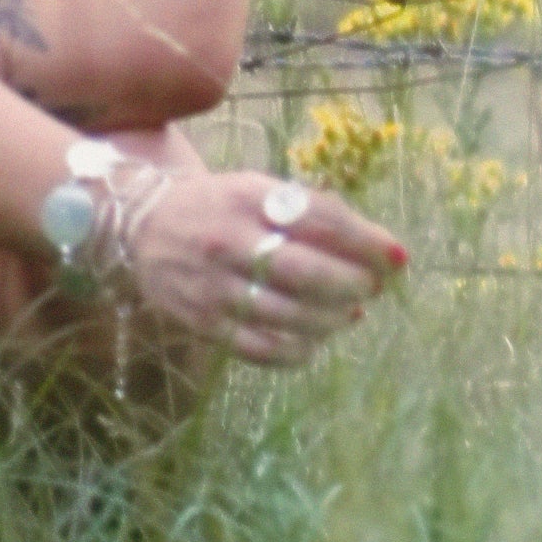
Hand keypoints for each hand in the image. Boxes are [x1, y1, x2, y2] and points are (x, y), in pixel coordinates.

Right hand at [121, 167, 403, 366]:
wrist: (143, 226)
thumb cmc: (219, 207)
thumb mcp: (257, 190)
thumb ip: (310, 212)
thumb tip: (375, 246)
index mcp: (247, 198)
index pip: (317, 219)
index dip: (364, 241)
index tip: (399, 257)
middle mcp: (228, 241)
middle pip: (305, 272)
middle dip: (352, 284)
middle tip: (373, 288)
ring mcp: (214, 287)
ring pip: (288, 316)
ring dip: (331, 320)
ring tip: (349, 314)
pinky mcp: (204, 324)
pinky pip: (262, 349)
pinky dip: (297, 351)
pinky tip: (313, 341)